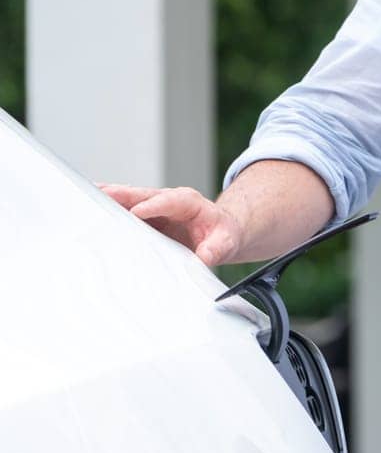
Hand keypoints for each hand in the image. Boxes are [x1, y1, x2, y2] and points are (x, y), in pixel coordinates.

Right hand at [98, 184, 244, 266]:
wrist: (219, 233)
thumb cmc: (221, 234)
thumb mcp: (225, 242)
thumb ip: (216, 249)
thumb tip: (204, 257)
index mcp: (189, 203)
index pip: (169, 201)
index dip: (153, 206)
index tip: (138, 212)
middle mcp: (167, 201)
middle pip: (142, 195)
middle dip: (121, 194)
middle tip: (99, 195)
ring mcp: (153, 207)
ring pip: (128, 200)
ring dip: (107, 199)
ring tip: (83, 197)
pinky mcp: (143, 217)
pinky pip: (122, 210)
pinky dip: (106, 210)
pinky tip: (87, 210)